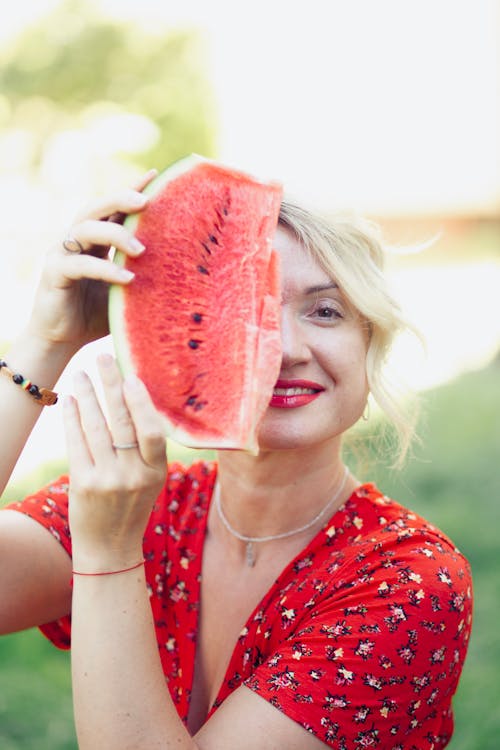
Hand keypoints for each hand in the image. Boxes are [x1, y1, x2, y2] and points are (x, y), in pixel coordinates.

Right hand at [26, 170, 156, 355]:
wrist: (61, 340)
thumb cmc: (95, 315)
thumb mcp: (127, 293)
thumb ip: (145, 278)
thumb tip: (187, 274)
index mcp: (96, 240)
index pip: (114, 209)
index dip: (131, 189)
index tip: (155, 176)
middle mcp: (77, 240)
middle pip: (96, 208)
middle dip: (119, 199)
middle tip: (145, 201)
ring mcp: (62, 254)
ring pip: (85, 229)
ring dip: (115, 234)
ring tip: (142, 249)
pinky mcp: (54, 274)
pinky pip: (80, 265)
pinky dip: (104, 269)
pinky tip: (127, 278)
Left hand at [63, 354, 166, 567]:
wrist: (110, 548)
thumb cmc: (132, 506)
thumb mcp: (151, 480)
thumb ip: (148, 449)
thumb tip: (137, 401)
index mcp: (157, 472)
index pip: (153, 432)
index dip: (142, 403)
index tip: (132, 376)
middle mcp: (134, 475)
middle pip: (123, 422)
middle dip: (111, 386)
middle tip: (103, 358)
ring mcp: (108, 480)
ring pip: (97, 428)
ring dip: (88, 396)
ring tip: (82, 374)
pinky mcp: (84, 484)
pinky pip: (77, 443)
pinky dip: (72, 418)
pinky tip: (70, 400)